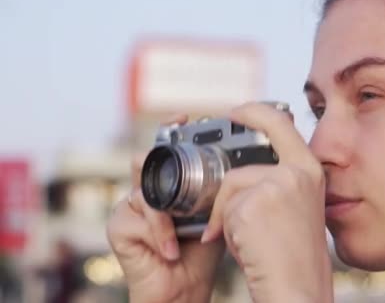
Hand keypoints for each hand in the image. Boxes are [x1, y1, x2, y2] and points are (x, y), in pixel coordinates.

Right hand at [106, 115, 225, 302]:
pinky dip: (161, 235)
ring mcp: (129, 206)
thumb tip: (248, 163)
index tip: (185, 117)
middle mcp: (146, 189)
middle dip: (164, 165)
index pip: (165, 147)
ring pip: (147, 190)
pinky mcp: (118, 226)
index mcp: (168, 182)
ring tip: (186, 232)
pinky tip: (172, 250)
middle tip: (184, 175)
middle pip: (147, 160)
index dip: (170, 128)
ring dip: (171, 214)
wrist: (184, 288)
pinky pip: (140, 217)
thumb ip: (221, 188)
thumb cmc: (201, 251)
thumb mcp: (216, 212)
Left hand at [200, 103, 332, 302]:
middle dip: (224, 180)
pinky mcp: (254, 203)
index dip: (254, 111)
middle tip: (209, 164)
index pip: (280, 122)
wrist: (297, 286)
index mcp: (310, 169)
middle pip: (245, 156)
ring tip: (239, 236)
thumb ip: (279, 179)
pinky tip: (242, 244)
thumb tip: (245, 164)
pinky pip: (225, 207)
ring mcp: (277, 185)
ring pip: (230, 185)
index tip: (236, 112)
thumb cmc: (294, 254)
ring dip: (225, 213)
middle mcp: (297, 171)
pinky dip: (224, 228)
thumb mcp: (297, 206)